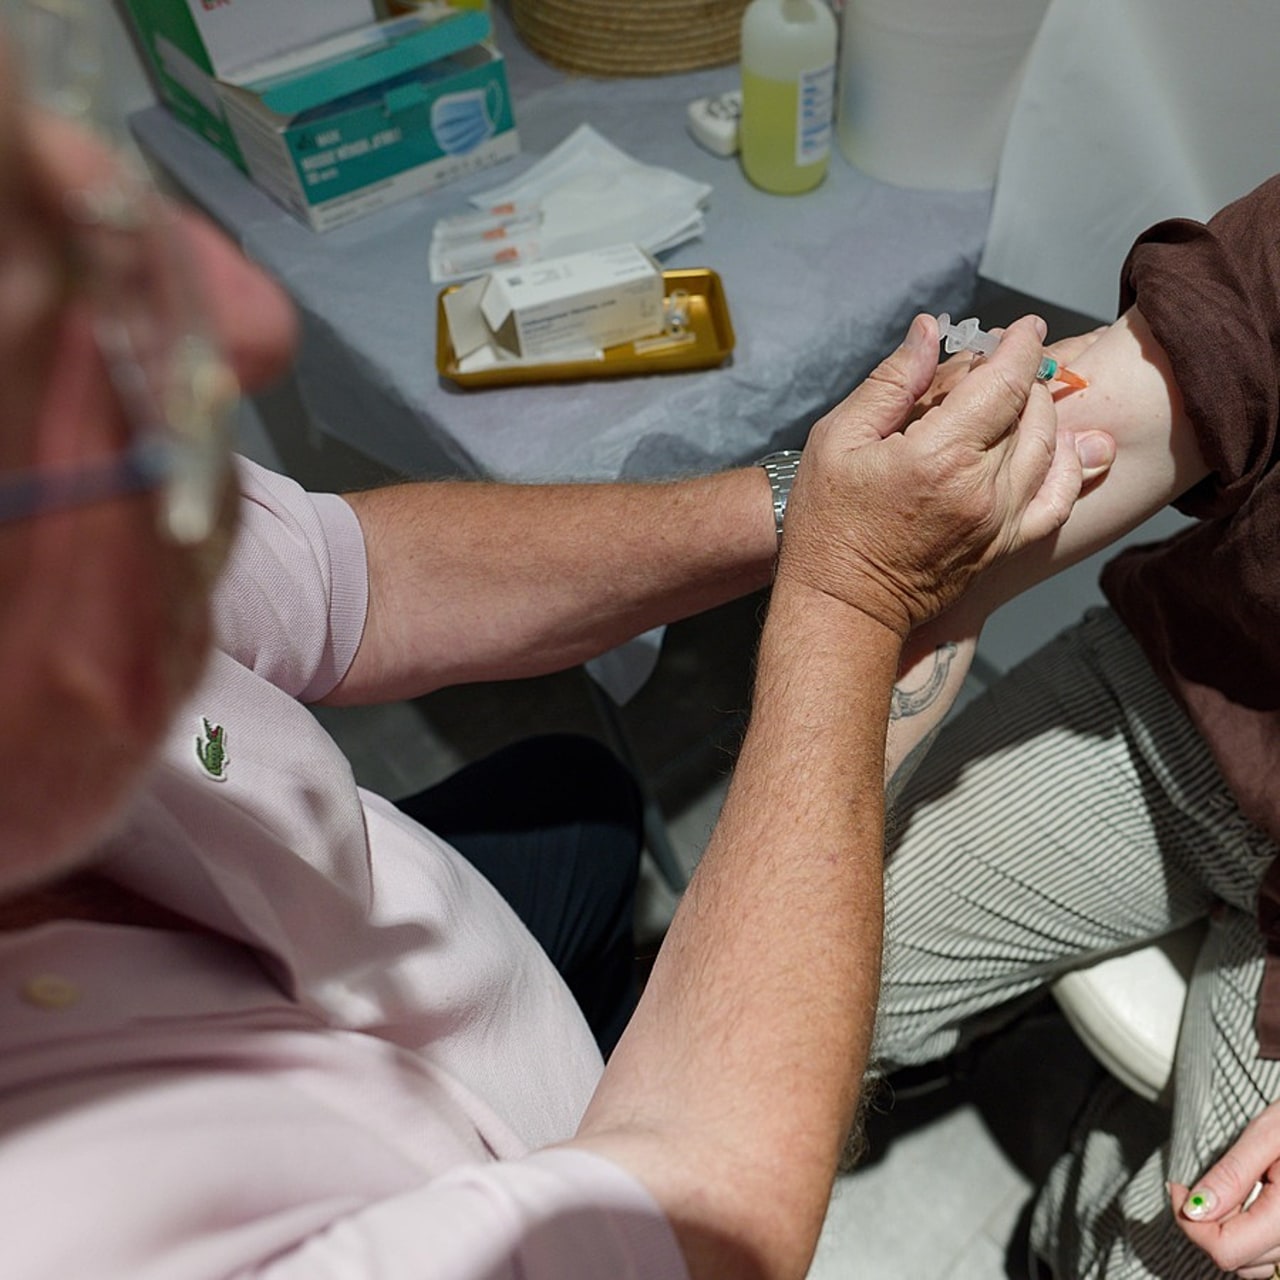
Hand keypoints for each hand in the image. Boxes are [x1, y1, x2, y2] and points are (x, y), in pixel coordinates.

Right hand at [780, 313, 1113, 636]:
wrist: (844, 606)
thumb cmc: (828, 526)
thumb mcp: (836, 441)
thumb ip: (890, 383)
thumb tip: (928, 332)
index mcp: (938, 456)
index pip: (1003, 383)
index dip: (1019, 346)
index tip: (1024, 328)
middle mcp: (980, 488)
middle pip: (1030, 411)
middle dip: (1022, 377)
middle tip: (996, 367)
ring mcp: (999, 521)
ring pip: (1050, 447)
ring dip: (1042, 413)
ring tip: (1019, 398)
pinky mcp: (1005, 545)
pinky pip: (1059, 499)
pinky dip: (1071, 466)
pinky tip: (1065, 446)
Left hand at [1173, 1101, 1279, 1277]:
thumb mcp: (1267, 1134)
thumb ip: (1233, 1174)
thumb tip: (1193, 1210)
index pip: (1227, 1250)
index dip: (1190, 1223)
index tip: (1177, 1188)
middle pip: (1236, 1258)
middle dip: (1204, 1225)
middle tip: (1192, 1187)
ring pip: (1252, 1264)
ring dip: (1225, 1233)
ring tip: (1221, 1193)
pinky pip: (1269, 1258)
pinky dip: (1246, 1239)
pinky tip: (1241, 1206)